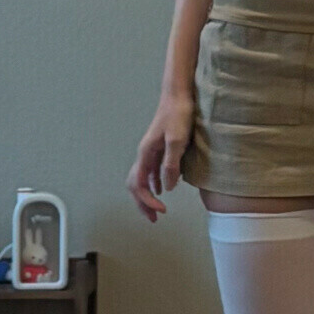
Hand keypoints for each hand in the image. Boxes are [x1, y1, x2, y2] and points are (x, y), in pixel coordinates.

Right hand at [126, 89, 195, 221]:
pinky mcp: (159, 148)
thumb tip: (168, 187)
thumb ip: (171, 164)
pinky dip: (154, 184)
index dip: (148, 201)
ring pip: (141, 179)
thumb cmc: (178, 113)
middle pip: (135, 185)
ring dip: (147, 196)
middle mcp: (144, 154)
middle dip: (142, 204)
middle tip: (153, 219)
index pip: (138, 185)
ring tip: (156, 210)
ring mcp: (151, 151)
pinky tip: (163, 189)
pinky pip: (150, 171)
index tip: (162, 210)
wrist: (179, 94)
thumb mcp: (177, 141)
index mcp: (145, 154)